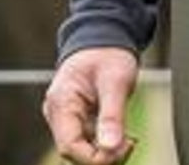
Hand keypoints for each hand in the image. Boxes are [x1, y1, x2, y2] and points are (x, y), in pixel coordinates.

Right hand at [43, 46, 139, 163]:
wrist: (105, 36)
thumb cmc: (109, 53)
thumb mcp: (116, 80)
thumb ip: (112, 114)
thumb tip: (111, 148)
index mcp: (61, 102)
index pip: (69, 146)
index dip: (95, 157)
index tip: (122, 149)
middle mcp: (58, 113)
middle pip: (74, 152)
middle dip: (102, 155)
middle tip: (130, 143)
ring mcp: (66, 117)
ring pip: (81, 150)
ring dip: (105, 152)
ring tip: (129, 140)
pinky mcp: (77, 119)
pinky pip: (87, 141)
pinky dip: (104, 143)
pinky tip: (122, 137)